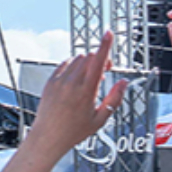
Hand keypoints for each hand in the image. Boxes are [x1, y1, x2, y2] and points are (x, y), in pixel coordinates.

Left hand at [27, 31, 127, 154]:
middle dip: (100, 60)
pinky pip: (64, 64)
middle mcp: (71, 83)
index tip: (109, 33)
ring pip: (77, 59)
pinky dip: (73, 66)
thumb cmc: (73, 131)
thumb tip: (124, 82)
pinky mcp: (50, 81)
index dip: (105, 45)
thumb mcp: (100, 119)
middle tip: (104, 72)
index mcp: (86, 91)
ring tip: (89, 79)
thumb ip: (114, 99)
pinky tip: (76, 79)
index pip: (98, 61)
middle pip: (89, 57)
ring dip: (87, 63)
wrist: (48, 137)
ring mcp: (59, 81)